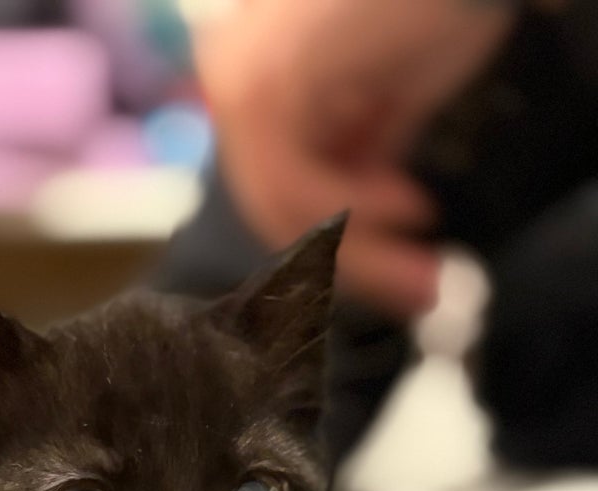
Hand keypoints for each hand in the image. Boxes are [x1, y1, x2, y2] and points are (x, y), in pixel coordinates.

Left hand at [194, 0, 516, 315]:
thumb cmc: (434, 1)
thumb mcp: (389, 94)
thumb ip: (360, 152)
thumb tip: (357, 209)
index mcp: (246, 79)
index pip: (275, 187)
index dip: (338, 241)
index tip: (400, 263)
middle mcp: (229, 78)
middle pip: (273, 206)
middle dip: (351, 260)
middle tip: (417, 288)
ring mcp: (239, 81)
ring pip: (284, 207)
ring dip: (361, 251)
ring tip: (423, 266)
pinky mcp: (265, 85)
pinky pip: (298, 184)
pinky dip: (357, 211)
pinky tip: (409, 209)